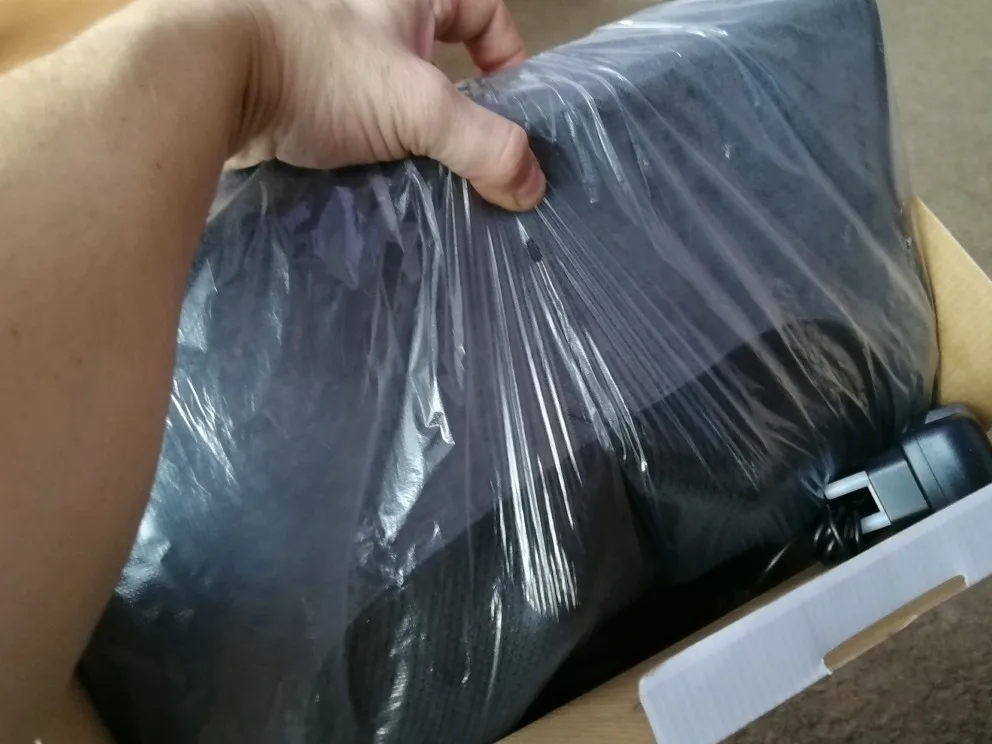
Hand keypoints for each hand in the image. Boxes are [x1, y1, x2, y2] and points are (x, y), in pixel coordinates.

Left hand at [229, 0, 546, 210]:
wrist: (208, 78)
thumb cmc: (320, 69)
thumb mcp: (418, 105)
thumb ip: (483, 145)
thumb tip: (531, 186)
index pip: (485, 8)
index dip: (506, 56)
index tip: (507, 111)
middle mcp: (371, 8)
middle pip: (440, 53)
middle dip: (458, 105)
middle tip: (466, 154)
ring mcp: (331, 44)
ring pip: (394, 87)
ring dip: (412, 130)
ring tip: (424, 177)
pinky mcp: (299, 82)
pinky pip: (354, 110)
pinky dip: (370, 141)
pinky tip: (375, 178)